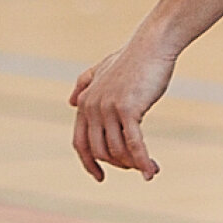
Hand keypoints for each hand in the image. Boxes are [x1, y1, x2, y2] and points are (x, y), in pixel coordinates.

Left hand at [71, 32, 175, 181]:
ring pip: (118, 151)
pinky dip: (143, 161)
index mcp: (84, 102)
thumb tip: (71, 102)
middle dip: (119, 165)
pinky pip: (134, 145)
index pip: (80, 143)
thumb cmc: (131, 58)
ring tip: (150, 168)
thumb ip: (84, 84)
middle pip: (100, 151)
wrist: (151, 45)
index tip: (99, 177)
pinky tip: (151, 172)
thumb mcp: (102, 69)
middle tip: (136, 168)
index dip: (88, 163)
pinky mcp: (128, 110)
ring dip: (134, 164)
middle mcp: (92, 107)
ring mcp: (108, 109)